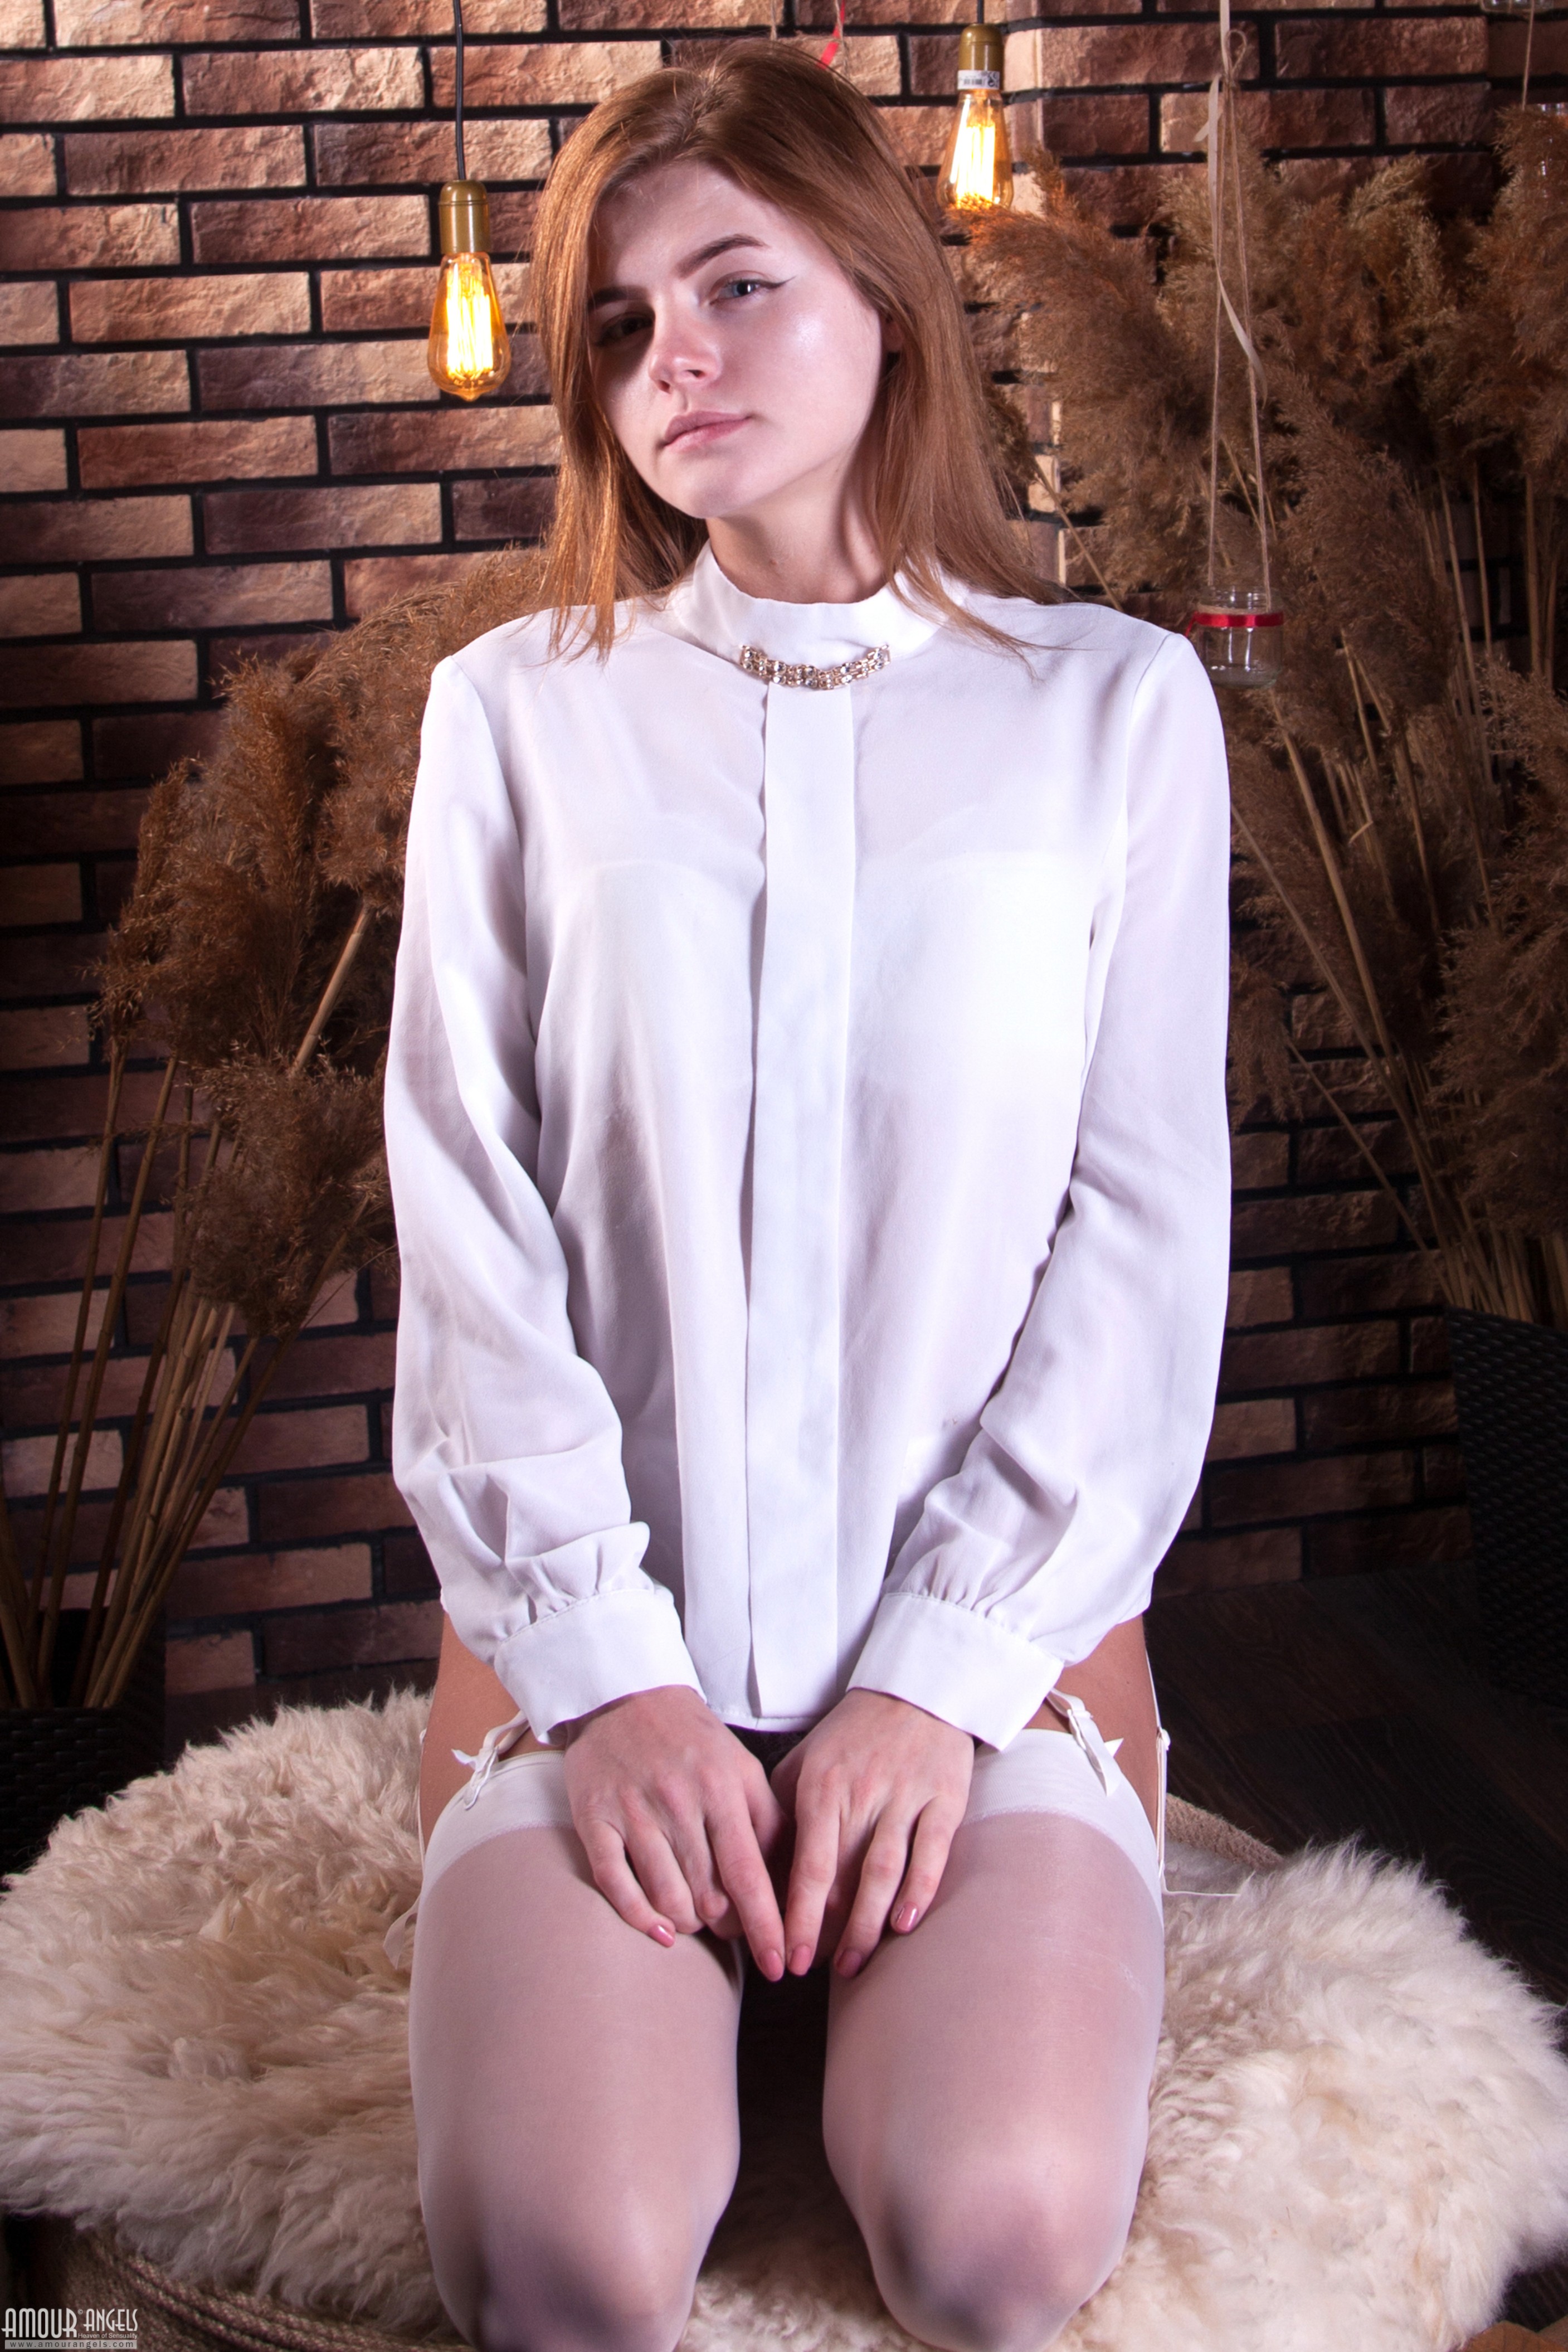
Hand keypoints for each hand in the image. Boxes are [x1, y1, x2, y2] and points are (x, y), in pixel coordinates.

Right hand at [561, 1684, 790, 1978]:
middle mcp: (678, 1800)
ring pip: (667, 1897)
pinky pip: (616, 1885)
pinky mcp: (595, 1819)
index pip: (750, 1873)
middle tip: (731, 1924)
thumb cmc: (692, 1739)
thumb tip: (790, 1881)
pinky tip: (660, 1931)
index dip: (766, 1926)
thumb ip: (768, 1820)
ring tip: (696, 1917)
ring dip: (687, 1923)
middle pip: (709, 1895)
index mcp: (722, 1786)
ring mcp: (633, 1810)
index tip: (781, 1966)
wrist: (624, 1693)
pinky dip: (639, 1918)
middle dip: (727, 1925)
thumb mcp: (741, 1766)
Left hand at [770, 1690, 973, 1979]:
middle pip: (845, 1877)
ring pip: (885, 1872)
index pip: (807, 1866)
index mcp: (823, 1786)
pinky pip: (932, 1853)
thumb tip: (760, 1875)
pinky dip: (919, 1891)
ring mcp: (906, 1796)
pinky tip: (905, 1924)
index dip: (797, 1917)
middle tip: (815, 1972)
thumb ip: (783, 1814)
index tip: (786, 1958)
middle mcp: (863, 1794)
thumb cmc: (851, 1735)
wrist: (916, 1690)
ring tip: (854, 1963)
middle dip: (829, 1932)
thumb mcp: (804, 1763)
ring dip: (869, 1924)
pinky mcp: (945, 1799)